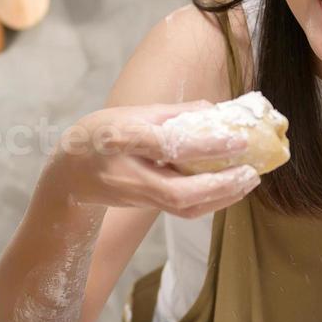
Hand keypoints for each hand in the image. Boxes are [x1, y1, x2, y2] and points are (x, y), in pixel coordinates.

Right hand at [55, 100, 259, 217]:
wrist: (70, 173)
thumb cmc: (101, 133)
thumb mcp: (130, 113)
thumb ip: (172, 113)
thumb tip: (214, 111)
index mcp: (119, 140)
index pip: (166, 145)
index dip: (204, 145)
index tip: (237, 138)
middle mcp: (127, 174)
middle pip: (177, 192)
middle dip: (219, 185)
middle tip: (251, 172)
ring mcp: (135, 196)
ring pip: (182, 207)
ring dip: (221, 197)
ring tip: (249, 180)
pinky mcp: (144, 208)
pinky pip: (182, 210)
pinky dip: (211, 201)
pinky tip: (231, 189)